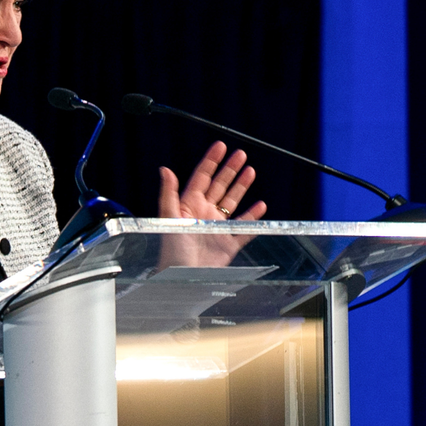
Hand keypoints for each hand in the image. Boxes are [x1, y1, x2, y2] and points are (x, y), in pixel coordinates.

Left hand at [158, 141, 266, 267]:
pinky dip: (253, 217)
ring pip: (233, 202)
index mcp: (190, 206)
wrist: (183, 279)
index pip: (202, 177)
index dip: (211, 161)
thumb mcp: (167, 219)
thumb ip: (168, 194)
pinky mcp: (228, 244)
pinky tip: (260, 206)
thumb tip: (165, 170)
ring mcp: (217, 228)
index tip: (220, 146)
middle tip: (241, 154)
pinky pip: (244, 228)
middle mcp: (204, 214)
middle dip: (230, 169)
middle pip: (220, 186)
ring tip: (250, 172)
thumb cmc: (171, 252)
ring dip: (241, 187)